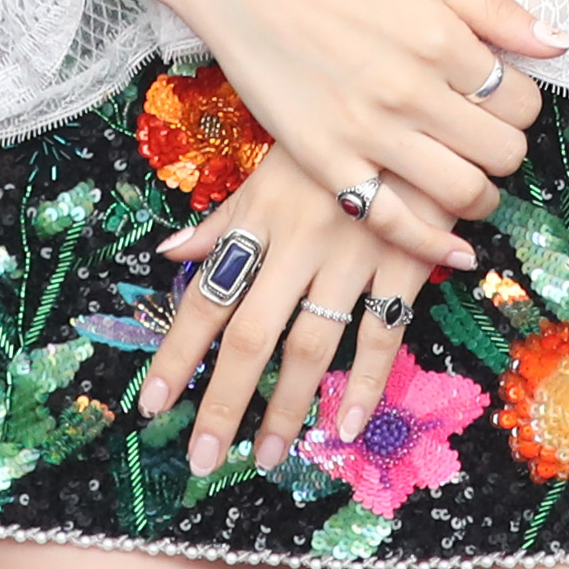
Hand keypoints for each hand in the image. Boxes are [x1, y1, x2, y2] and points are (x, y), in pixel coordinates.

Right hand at [106, 0, 545, 271]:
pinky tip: (456, 251)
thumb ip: (494, 6)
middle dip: (505, 150)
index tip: (498, 101)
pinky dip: (434, 245)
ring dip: (481, 198)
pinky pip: (394, 222)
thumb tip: (560, 44)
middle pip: (502, 151)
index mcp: (441, 37)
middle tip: (483, 139)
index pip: (523, 100)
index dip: (521, 105)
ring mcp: (368, 130)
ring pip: (462, 193)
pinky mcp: (327, 162)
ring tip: (470, 184)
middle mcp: (411, 89)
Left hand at [139, 152, 438, 472]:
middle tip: (202, 460)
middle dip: (223, 401)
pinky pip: (383, 332)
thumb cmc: (334, 141)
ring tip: (266, 456)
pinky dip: (366, 381)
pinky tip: (349, 425)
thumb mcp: (271, 168)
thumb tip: (168, 252)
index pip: (206, 294)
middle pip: (249, 333)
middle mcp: (297, 243)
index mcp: (259, 218)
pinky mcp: (403, 262)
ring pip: (311, 343)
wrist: (415, 108)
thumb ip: (225, 217)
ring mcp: (351, 255)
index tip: (152, 404)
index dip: (178, 351)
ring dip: (288, 407)